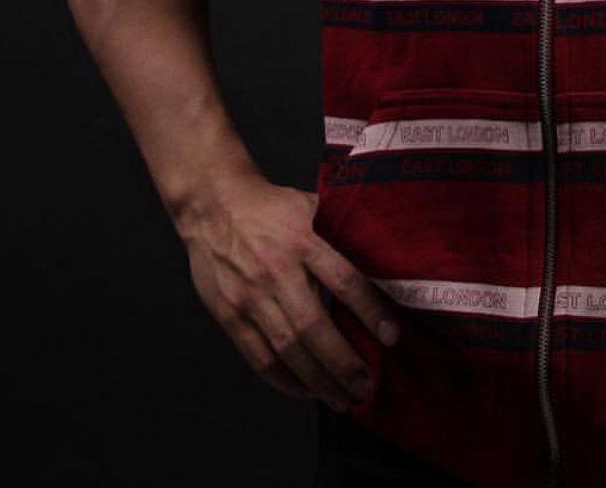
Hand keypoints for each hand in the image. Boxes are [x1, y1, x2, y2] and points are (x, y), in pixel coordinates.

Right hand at [177, 170, 401, 410]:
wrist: (213, 206)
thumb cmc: (270, 206)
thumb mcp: (310, 205)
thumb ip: (340, 229)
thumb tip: (381, 252)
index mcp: (303, 241)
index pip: (345, 282)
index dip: (371, 312)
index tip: (392, 337)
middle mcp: (278, 272)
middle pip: (314, 327)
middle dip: (344, 364)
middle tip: (367, 386)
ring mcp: (251, 297)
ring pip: (287, 349)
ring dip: (318, 381)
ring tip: (342, 400)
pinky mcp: (230, 315)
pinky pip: (258, 357)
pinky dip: (283, 380)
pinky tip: (305, 391)